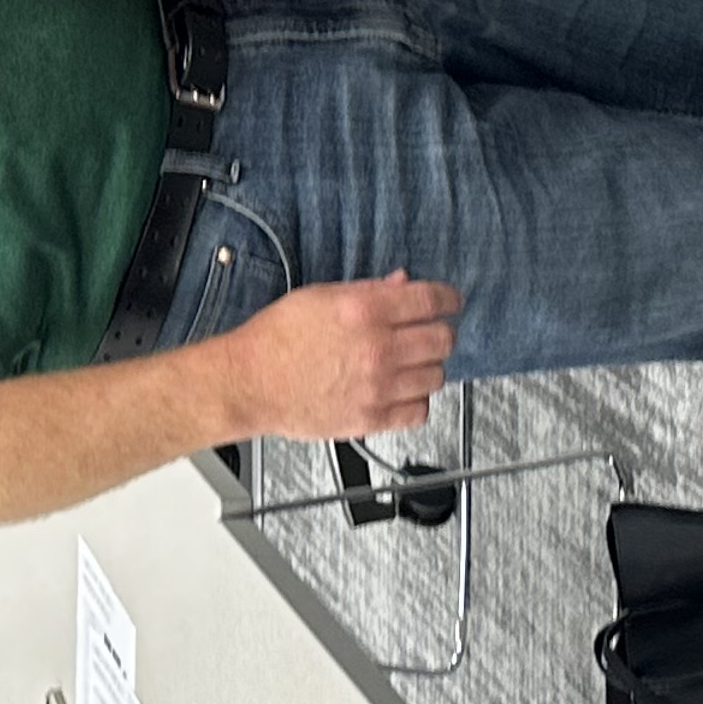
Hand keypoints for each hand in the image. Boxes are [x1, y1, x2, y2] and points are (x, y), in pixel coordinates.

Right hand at [225, 274, 459, 437]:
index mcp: (364, 310)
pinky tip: (403, 390)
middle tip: (433, 331)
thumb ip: (368, 290)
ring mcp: (377, 387)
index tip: (452, 301)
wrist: (250, 382)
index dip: (449, 298)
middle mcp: (377, 348)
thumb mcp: (320, 296)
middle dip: (442, 331)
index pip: (430, 300)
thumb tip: (401, 284)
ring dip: (429, 366)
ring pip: (436, 376)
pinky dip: (417, 400)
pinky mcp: (371, 419)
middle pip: (442, 339)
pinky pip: (419, 411)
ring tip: (413, 363)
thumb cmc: (276, 339)